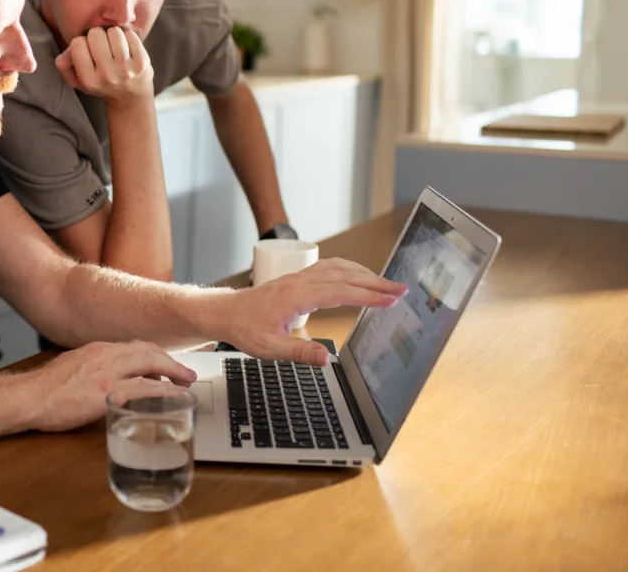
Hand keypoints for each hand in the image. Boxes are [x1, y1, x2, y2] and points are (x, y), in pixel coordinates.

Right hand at [25, 340, 194, 431]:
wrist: (29, 397)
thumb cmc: (44, 389)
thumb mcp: (71, 368)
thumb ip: (91, 369)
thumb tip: (104, 380)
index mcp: (97, 349)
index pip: (134, 346)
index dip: (154, 354)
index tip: (165, 362)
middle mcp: (105, 355)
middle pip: (148, 350)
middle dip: (170, 360)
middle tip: (185, 372)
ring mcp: (108, 373)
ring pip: (150, 363)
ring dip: (173, 372)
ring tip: (186, 382)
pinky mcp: (108, 392)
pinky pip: (145, 388)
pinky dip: (166, 391)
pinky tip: (176, 395)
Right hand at [54, 26, 152, 102]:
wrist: (131, 98)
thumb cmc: (101, 84)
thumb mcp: (78, 80)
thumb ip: (64, 65)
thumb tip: (66, 51)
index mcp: (89, 80)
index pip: (77, 43)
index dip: (81, 43)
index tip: (87, 50)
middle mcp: (108, 75)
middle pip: (95, 34)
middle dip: (97, 36)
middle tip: (102, 46)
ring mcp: (127, 69)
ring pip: (114, 31)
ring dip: (113, 35)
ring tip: (114, 46)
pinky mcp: (143, 62)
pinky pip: (130, 35)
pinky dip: (127, 38)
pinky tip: (127, 48)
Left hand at [226, 258, 407, 366]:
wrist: (226, 313)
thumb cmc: (245, 329)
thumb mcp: (269, 348)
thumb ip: (299, 353)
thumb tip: (327, 358)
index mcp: (296, 297)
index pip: (340, 293)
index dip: (367, 296)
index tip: (390, 299)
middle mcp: (299, 282)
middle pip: (344, 277)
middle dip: (375, 283)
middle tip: (401, 289)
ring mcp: (299, 278)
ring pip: (338, 268)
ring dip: (364, 274)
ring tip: (387, 283)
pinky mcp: (298, 279)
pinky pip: (328, 268)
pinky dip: (349, 269)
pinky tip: (359, 276)